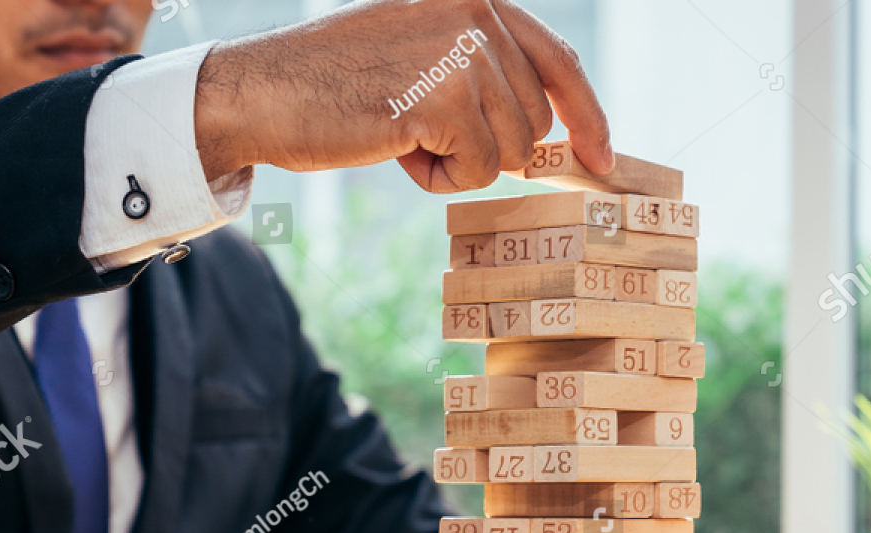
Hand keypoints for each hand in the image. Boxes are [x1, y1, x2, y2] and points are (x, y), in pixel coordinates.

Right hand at [194, 0, 612, 190]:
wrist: (265, 92)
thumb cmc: (342, 82)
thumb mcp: (424, 52)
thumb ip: (487, 71)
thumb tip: (553, 134)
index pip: (559, 59)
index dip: (589, 115)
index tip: (605, 157)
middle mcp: (475, 12)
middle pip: (534, 122)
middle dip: (487, 147)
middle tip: (421, 130)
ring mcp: (460, 52)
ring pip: (510, 153)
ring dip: (460, 162)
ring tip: (403, 132)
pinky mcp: (441, 99)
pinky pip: (478, 171)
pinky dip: (438, 178)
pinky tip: (395, 148)